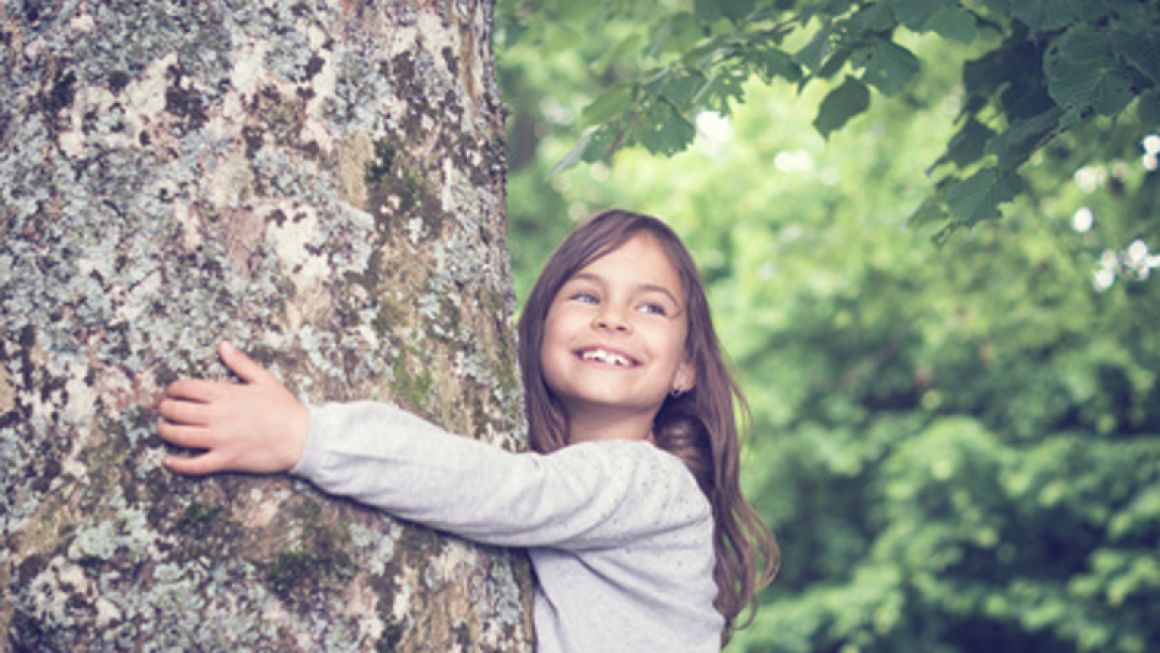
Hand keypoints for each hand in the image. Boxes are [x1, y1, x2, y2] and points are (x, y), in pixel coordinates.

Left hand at [157, 341, 308, 475]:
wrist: (302, 437)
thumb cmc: (284, 408)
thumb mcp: (264, 380)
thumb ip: (240, 363)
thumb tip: (223, 346)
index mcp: (226, 394)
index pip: (187, 388)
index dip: (174, 389)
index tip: (172, 392)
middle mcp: (218, 416)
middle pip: (178, 411)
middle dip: (166, 409)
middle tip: (165, 409)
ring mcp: (220, 439)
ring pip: (180, 436)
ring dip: (166, 432)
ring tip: (163, 429)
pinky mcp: (226, 459)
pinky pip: (195, 465)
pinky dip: (178, 464)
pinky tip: (168, 461)